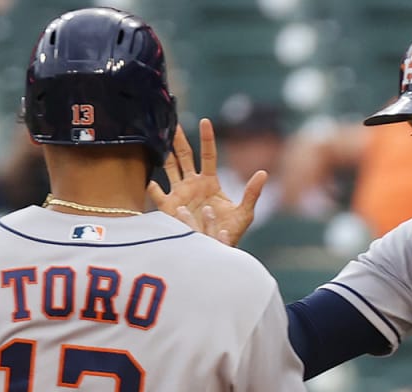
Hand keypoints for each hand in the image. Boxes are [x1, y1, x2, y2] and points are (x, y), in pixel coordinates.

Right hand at [149, 118, 265, 246]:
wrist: (213, 251)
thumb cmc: (229, 232)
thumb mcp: (243, 214)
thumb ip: (251, 193)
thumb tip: (263, 173)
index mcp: (209, 182)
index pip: (208, 154)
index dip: (207, 138)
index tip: (206, 121)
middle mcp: (192, 184)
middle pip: (184, 156)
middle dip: (178, 139)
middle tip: (172, 121)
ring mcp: (178, 194)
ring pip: (168, 168)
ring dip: (163, 154)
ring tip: (155, 138)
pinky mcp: (168, 208)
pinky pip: (156, 194)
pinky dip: (151, 186)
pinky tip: (148, 179)